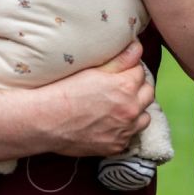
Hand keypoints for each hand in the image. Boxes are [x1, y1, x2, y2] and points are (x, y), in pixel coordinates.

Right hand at [37, 39, 152, 157]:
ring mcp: (125, 130)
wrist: (45, 120)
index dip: (129, 70)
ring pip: (144, 117)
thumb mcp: (92, 70)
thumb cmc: (65, 91)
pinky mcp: (116, 146)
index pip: (140, 71)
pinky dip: (124, 130)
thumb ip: (120, 60)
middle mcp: (130, 109)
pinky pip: (130, 136)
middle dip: (138, 88)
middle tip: (122, 88)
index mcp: (126, 86)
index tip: (120, 72)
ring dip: (137, 111)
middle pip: (148, 93)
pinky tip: (110, 124)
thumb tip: (137, 48)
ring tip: (121, 108)